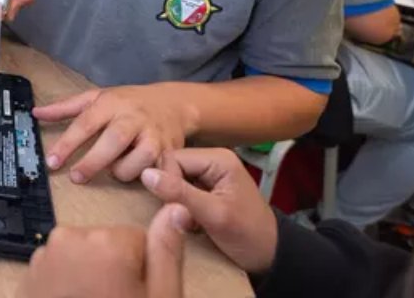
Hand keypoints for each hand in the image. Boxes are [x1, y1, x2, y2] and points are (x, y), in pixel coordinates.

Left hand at [17, 204, 192, 297]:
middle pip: (110, 244)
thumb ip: (166, 252)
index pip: (139, 239)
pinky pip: (62, 265)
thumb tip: (175, 209)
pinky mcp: (32, 271)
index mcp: (107, 243)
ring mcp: (47, 255)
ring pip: (85, 254)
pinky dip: (69, 281)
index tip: (135, 292)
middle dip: (115, 270)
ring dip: (91, 275)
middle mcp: (72, 239)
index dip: (142, 269)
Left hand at [33, 84, 198, 183]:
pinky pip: (159, 171)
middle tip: (76, 178)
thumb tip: (35, 113)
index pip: (85, 123)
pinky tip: (142, 177)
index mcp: (112, 104)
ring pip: (138, 160)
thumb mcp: (97, 97)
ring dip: (123, 171)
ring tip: (115, 169)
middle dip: (93, 162)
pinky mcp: (170, 151)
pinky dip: (150, 179)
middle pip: (114, 141)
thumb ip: (66, 107)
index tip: (51, 162)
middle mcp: (133, 118)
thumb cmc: (128, 103)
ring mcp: (154, 135)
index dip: (67, 144)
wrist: (173, 103)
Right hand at [140, 148, 277, 273]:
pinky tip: (189, 220)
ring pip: (172, 180)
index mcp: (218, 158)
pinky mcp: (204, 188)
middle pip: (170, 167)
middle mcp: (212, 160)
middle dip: (170, 193)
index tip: (175, 208)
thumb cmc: (247, 235)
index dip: (165, 181)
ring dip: (174, 202)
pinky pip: (178, 190)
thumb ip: (180, 193)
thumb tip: (145, 174)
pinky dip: (179, 207)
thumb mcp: (213, 215)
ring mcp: (208, 174)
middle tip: (184, 216)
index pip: (171, 158)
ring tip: (187, 219)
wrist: (268, 255)